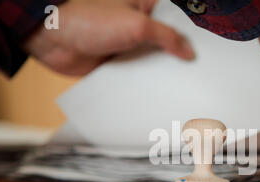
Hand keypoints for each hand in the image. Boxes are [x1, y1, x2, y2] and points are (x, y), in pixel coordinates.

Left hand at [23, 0, 194, 75]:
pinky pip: (135, 75)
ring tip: (182, 88)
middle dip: (178, 59)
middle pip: (166, 44)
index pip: (177, 22)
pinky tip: (157, 94)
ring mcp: (127, 45)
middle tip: (197, 75)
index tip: (206, 53)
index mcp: (145, 7)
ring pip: (152, 61)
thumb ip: (167, 37)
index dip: (192, 37)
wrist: (52, 38)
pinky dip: (144, 84)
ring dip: (162, 73)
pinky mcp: (116, 63)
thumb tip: (189, 52)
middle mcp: (138, 26)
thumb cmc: (89, 19)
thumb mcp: (137, 25)